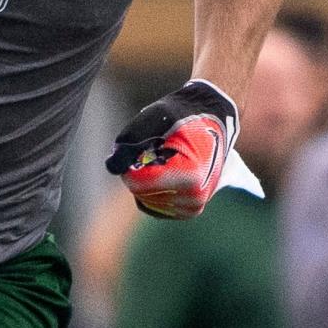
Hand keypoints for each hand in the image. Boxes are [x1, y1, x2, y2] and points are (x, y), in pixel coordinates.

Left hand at [106, 80, 239, 218]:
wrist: (215, 121)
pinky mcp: (189, 211)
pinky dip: (151, 190)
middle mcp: (194, 198)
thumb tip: (112, 166)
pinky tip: (165, 172)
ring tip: (167, 158)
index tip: (142, 145)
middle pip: (140, 191)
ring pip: (144, 199)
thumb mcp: (153, 119)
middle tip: (159, 148)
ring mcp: (193, 207)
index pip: (138, 182)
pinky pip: (153, 206)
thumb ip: (128, 143)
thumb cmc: (183, 116)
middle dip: (139, 169)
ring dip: (147, 179)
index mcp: (190, 177)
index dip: (130, 161)